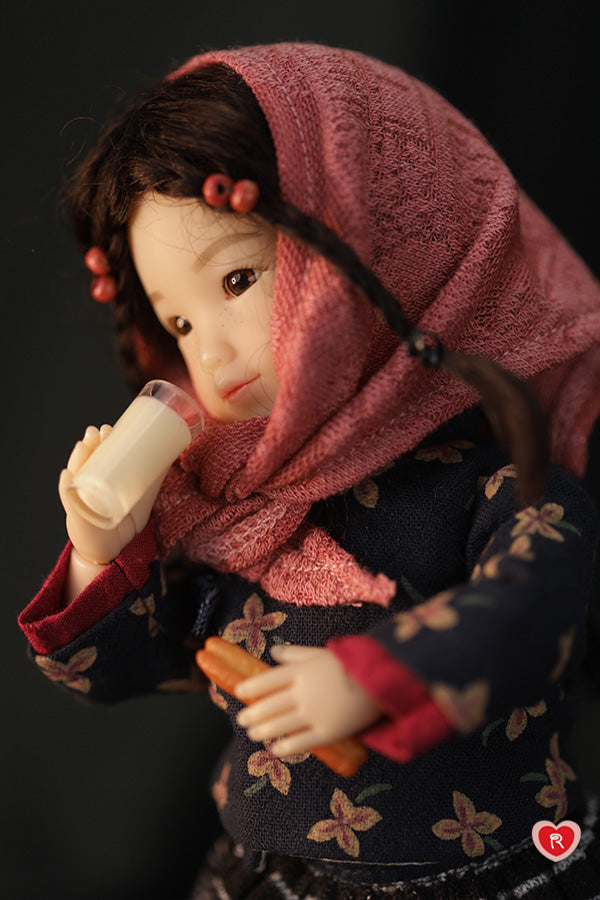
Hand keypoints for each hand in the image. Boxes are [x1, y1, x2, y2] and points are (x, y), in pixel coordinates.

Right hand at [58, 425, 162, 564]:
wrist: (119, 549)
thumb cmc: (129, 519)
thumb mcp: (143, 494)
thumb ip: (153, 475)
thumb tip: (172, 451)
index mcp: (102, 479)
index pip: (99, 457)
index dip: (102, 442)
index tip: (109, 428)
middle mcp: (89, 487)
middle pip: (85, 463)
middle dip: (89, 446)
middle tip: (97, 432)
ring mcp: (82, 501)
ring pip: (75, 477)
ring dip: (76, 460)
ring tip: (83, 446)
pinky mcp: (78, 518)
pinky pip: (69, 502)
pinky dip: (66, 487)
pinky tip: (68, 475)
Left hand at [236, 645, 382, 756]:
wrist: (380, 681)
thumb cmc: (349, 665)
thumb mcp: (321, 653)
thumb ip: (295, 654)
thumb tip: (273, 652)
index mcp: (302, 671)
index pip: (268, 680)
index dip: (252, 687)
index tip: (240, 693)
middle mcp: (304, 693)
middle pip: (271, 705)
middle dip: (253, 714)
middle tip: (242, 720)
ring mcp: (315, 714)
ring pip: (281, 724)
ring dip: (264, 730)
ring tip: (254, 733)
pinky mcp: (328, 731)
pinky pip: (302, 742)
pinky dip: (286, 747)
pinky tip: (276, 749)